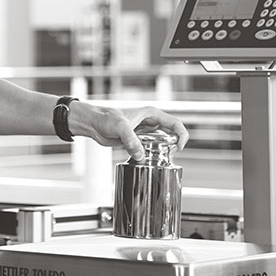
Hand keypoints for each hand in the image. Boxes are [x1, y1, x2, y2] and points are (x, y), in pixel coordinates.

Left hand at [68, 102, 187, 160]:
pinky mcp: (137, 142)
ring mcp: (144, 133)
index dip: (182, 135)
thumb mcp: (120, 127)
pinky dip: (151, 156)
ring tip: (156, 160)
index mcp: (151, 114)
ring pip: (161, 144)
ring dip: (161, 153)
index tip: (179, 147)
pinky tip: (146, 161)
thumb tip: (140, 155)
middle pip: (171, 135)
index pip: (175, 124)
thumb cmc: (106, 118)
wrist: (94, 124)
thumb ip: (132, 141)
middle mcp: (150, 123)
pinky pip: (149, 150)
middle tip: (167, 157)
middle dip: (172, 147)